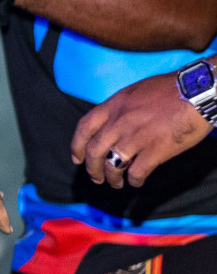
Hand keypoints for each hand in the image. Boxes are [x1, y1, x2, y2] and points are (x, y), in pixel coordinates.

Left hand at [71, 70, 211, 187]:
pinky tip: (137, 182)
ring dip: (112, 178)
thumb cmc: (170, 89)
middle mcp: (120, 122)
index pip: (84, 128)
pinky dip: (134, 180)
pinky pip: (137, 172)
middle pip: (94, 151)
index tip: (77, 159)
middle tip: (96, 178)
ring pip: (112, 165)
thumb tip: (112, 123)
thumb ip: (120, 109)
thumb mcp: (135, 92)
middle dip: (92, 169)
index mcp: (114, 106)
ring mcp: (137, 136)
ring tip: (116, 184)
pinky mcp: (156, 149)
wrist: (197, 91)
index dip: (77, 145)